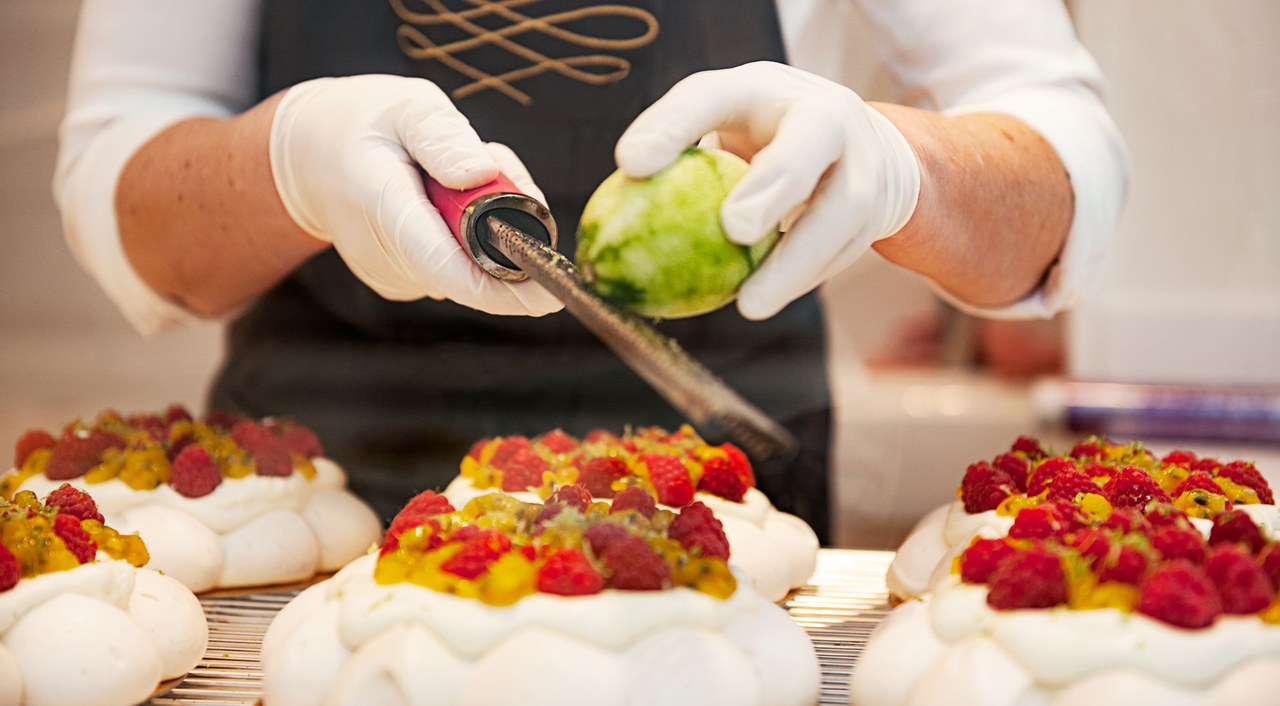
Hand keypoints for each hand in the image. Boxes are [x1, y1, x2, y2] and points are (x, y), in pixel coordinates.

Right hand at [269, 75, 561, 315]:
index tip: (549, 296)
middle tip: (495, 166)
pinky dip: (468, 236)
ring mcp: (394, 276)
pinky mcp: (403, 282)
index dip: (503, 289)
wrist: (304, 157)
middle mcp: (388, 257)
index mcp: (385, 207)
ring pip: (471, 265)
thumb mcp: (404, 107)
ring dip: (486, 227)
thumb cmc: (359, 123)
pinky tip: (442, 200)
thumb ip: (443, 137)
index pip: (448, 267)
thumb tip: (482, 173)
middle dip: (508, 229)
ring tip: (452, 175)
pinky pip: (456, 265)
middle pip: (474, 268)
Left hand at [616, 62, 920, 319]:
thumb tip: (616, 201)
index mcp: (765, 87)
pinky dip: (802, 278)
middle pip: (808, 144)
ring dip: (794, 262)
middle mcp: (825, 114)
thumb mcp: (722, 126)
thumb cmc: (766, 136)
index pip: (712, 95)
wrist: (864, 149)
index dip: (671, 126)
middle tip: (733, 229)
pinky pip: (840, 252)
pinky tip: (764, 300)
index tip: (628, 164)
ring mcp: (863, 162)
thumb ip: (678, 151)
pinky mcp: (877, 210)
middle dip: (773, 186)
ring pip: (839, 212)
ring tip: (750, 303)